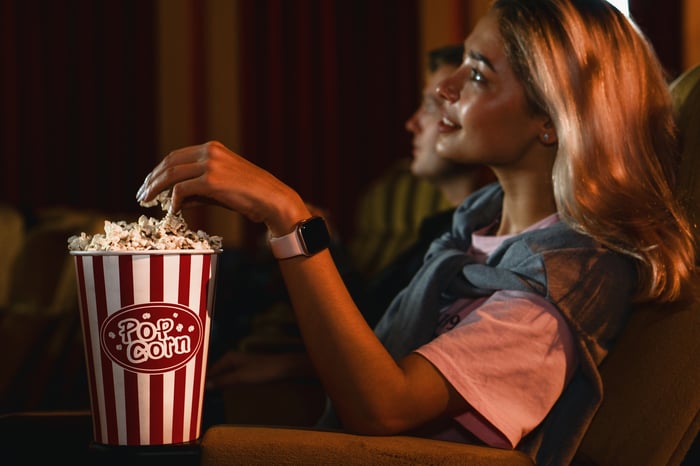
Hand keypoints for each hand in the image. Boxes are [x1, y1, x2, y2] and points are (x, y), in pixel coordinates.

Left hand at [136, 140, 310, 235]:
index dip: (159, 170)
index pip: (176, 156)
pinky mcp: (212, 181)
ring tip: (146, 201)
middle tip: (141, 194)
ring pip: (171, 175)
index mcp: (213, 148)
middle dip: (152, 179)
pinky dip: (174, 201)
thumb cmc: (251, 196)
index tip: (149, 183)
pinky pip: (182, 190)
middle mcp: (210, 152)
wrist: (273, 200)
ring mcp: (211, 165)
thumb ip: (199, 189)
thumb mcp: (222, 187)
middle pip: (169, 163)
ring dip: (155, 188)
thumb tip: (177, 199)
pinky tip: (173, 211)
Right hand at [206, 350, 313, 388]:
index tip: (192, 391)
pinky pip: (229, 376)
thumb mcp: (240, 377)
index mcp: (228, 357)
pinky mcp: (244, 370)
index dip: (202, 380)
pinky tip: (221, 390)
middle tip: (196, 395)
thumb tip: (206, 386)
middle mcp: (231, 358)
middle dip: (208, 382)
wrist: (282, 368)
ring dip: (216, 383)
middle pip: (215, 372)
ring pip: (222, 375)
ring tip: (205, 394)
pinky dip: (224, 382)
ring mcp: (238, 364)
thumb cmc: (262, 370)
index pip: (210, 370)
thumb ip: (223, 381)